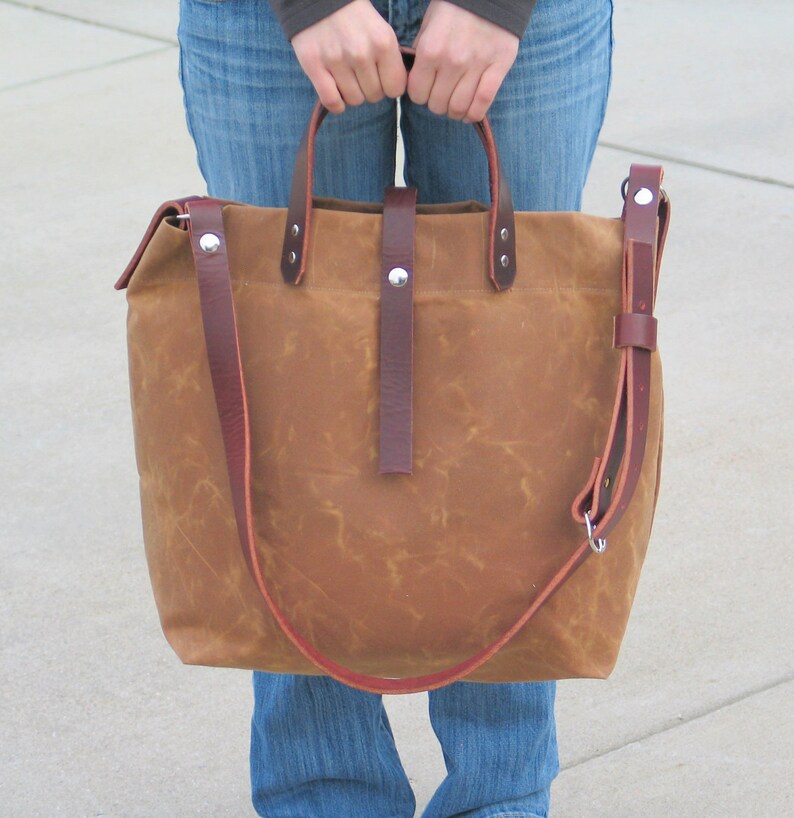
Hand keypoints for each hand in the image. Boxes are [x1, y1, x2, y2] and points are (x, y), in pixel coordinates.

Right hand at [291, 0, 406, 113]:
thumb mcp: (381, 31)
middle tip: (360, 74)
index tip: (381, 78)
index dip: (389, 86)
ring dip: (351, 94)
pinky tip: (335, 93)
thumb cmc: (355, 18)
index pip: (395, 89)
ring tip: (346, 77)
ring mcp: (336, 60)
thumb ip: (390, 59)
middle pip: (374, 96)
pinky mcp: (313, 64)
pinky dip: (335, 103)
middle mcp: (361, 53)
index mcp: (383, 42)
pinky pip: (331, 101)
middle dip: (369, 89)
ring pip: (353, 100)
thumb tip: (396, 89)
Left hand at [408, 0, 518, 121]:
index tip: (425, 90)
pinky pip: (483, 103)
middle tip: (442, 96)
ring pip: (459, 108)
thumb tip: (416, 81)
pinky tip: (470, 113)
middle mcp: (452, 61)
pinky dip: (474, 114)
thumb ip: (421, 54)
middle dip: (437, 104)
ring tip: (455, 105)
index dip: (420, 95)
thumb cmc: (454, 8)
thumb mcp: (429, 25)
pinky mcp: (498, 67)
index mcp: (430, 50)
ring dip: (454, 112)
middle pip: (437, 105)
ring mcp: (476, 65)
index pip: (417, 94)